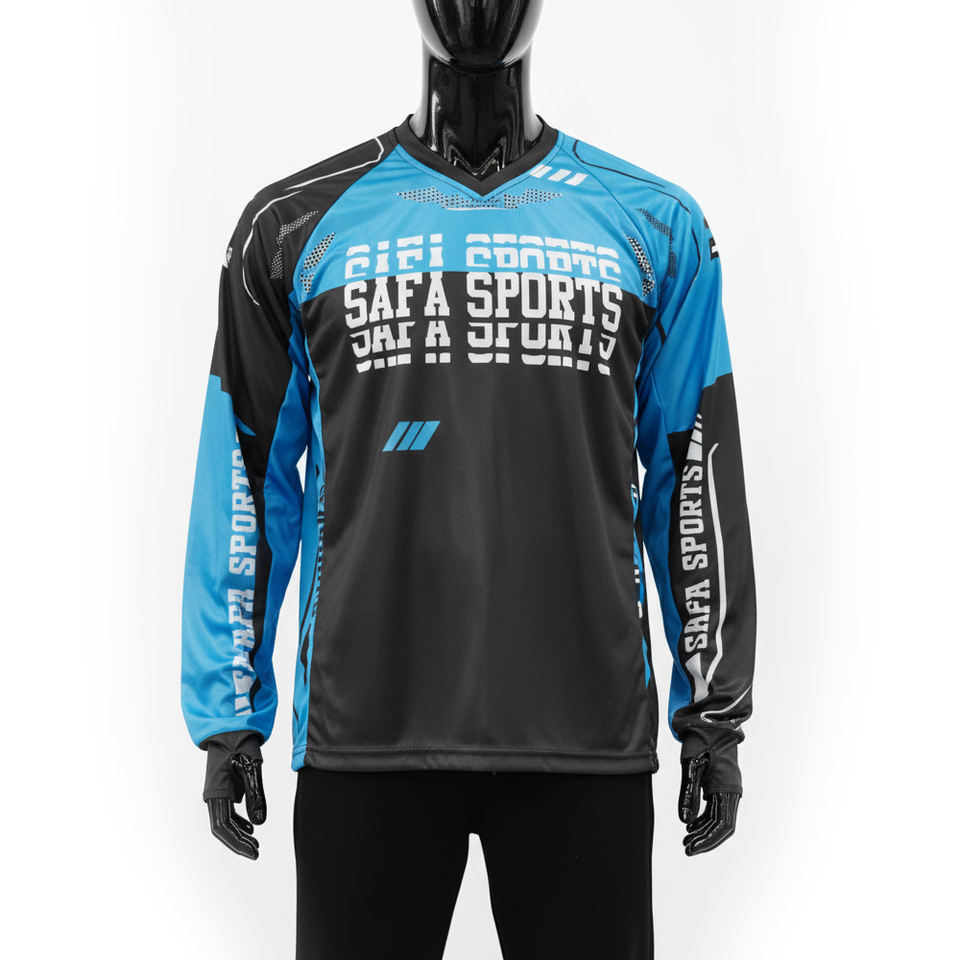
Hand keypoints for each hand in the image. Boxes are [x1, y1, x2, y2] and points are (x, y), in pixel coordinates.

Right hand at [201, 733, 266, 859]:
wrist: (232, 728)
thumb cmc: (241, 745)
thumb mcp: (253, 768)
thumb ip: (256, 794)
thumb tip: (259, 824)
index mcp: (217, 791)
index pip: (223, 827)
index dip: (237, 843)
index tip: (254, 851)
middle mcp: (213, 795)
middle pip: (222, 829)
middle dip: (238, 842)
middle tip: (256, 852)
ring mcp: (218, 792)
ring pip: (225, 822)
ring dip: (239, 834)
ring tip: (255, 843)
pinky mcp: (224, 789)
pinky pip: (227, 812)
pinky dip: (238, 822)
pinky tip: (251, 827)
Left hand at [678, 749, 739, 855]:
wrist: (710, 720)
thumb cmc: (701, 739)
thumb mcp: (690, 765)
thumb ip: (688, 793)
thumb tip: (684, 821)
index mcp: (727, 787)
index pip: (722, 824)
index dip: (707, 840)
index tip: (690, 848)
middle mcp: (731, 790)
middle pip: (722, 825)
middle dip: (705, 839)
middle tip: (686, 847)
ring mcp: (726, 787)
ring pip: (719, 818)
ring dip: (704, 830)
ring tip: (686, 838)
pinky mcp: (720, 783)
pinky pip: (716, 808)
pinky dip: (704, 818)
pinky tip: (690, 823)